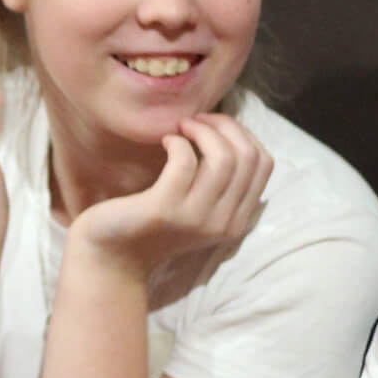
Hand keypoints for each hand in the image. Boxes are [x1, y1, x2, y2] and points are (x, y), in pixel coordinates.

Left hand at [70, 114, 270, 277]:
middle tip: (195, 121)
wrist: (113, 256)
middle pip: (246, 156)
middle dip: (223, 126)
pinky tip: (165, 142)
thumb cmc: (154, 223)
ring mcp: (195, 218)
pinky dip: (177, 142)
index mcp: (237, 221)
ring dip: (201, 130)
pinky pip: (184, 161)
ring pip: (222, 157)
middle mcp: (222, 222)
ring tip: (181, 128)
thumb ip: (221, 184)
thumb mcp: (200, 208)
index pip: (264, 164)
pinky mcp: (164, 209)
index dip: (243, 134)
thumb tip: (232, 132)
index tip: (215, 127)